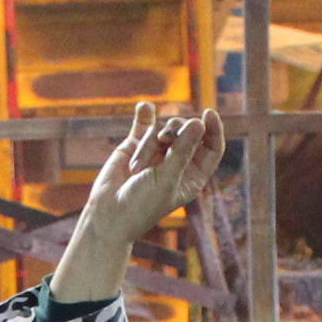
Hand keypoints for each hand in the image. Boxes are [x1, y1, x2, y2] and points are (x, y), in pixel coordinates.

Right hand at [49, 103, 224, 305]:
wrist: (109, 214)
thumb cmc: (142, 205)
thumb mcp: (166, 179)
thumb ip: (182, 150)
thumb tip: (198, 122)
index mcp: (193, 176)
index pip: (211, 148)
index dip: (213, 130)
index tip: (208, 114)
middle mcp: (178, 162)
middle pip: (187, 131)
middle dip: (176, 131)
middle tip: (163, 140)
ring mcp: (157, 152)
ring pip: (163, 129)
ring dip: (150, 143)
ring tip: (137, 167)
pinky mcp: (136, 145)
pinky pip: (144, 124)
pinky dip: (144, 115)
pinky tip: (144, 107)